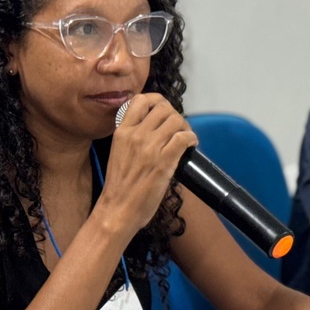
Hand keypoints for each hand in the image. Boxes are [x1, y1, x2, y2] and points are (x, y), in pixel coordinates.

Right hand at [97, 93, 197, 234]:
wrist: (117, 209)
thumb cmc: (118, 186)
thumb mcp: (118, 152)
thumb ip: (131, 137)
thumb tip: (152, 127)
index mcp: (121, 132)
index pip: (140, 100)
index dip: (156, 101)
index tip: (162, 111)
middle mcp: (135, 135)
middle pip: (163, 108)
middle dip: (174, 115)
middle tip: (177, 128)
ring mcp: (150, 148)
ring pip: (176, 120)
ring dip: (185, 127)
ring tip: (185, 137)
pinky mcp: (164, 162)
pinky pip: (184, 138)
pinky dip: (191, 138)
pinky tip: (191, 145)